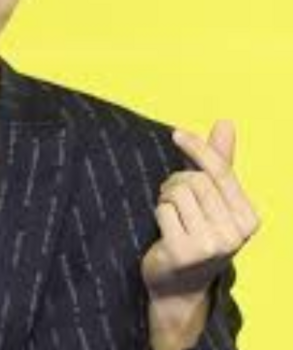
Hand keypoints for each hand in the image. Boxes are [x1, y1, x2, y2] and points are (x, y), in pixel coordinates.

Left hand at [142, 120, 259, 300]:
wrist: (178, 285)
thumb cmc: (196, 232)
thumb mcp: (212, 198)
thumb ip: (218, 162)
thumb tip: (225, 122)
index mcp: (249, 218)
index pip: (221, 170)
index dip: (197, 147)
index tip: (176, 133)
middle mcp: (236, 233)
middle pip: (195, 180)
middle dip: (176, 182)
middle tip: (174, 199)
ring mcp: (211, 245)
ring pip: (177, 191)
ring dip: (166, 197)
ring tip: (172, 214)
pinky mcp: (184, 251)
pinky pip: (162, 209)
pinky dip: (158, 213)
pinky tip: (165, 231)